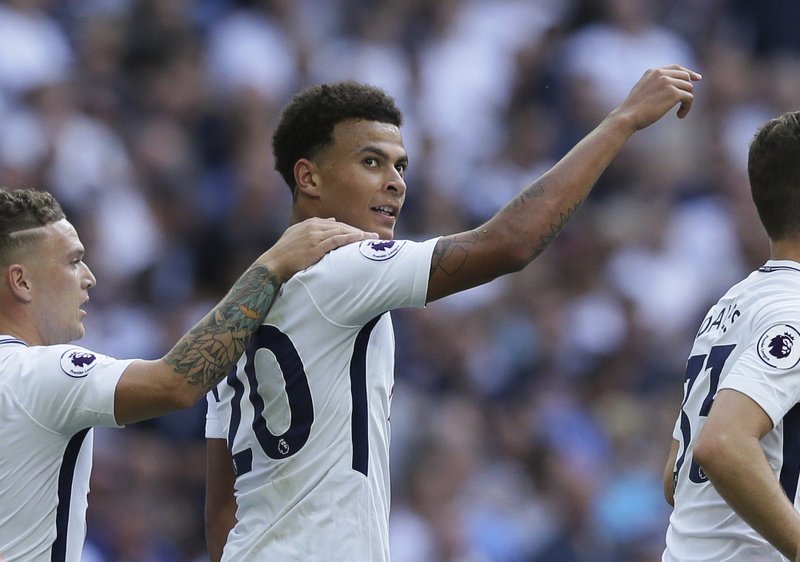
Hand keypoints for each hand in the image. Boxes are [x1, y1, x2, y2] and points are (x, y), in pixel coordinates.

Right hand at [261, 217, 377, 280]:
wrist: (273, 264)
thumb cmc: (284, 254)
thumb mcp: (298, 235)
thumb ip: (314, 228)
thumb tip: (332, 221)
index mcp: (310, 223)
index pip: (336, 225)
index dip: (351, 230)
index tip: (363, 235)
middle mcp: (314, 226)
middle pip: (342, 227)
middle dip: (359, 231)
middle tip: (374, 237)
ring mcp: (315, 235)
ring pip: (342, 232)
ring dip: (359, 235)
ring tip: (372, 239)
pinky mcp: (316, 245)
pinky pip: (337, 239)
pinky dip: (350, 239)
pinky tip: (361, 240)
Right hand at [612, 64, 701, 131]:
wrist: (627, 116)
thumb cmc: (632, 109)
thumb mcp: (642, 91)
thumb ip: (655, 85)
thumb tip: (672, 89)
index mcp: (653, 71)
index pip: (676, 68)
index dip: (689, 72)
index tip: (697, 78)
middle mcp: (661, 74)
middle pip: (686, 77)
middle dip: (688, 89)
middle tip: (685, 102)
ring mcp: (668, 82)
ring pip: (688, 88)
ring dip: (686, 101)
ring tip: (679, 112)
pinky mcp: (673, 93)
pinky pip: (689, 98)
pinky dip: (687, 108)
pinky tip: (680, 115)